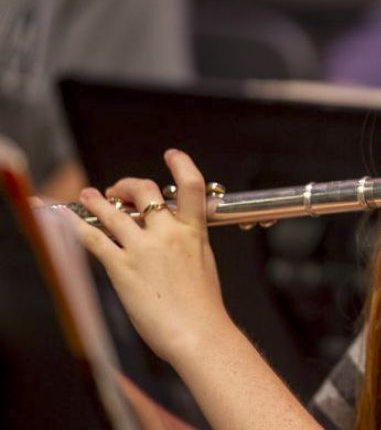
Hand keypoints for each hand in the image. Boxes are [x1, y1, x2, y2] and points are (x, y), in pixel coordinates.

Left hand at [63, 149, 233, 363]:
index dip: (181, 164)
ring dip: (96, 200)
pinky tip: (69, 219)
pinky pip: (94, 239)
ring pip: (113, 212)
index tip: (172, 156)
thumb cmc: (203, 306)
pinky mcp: (122, 267)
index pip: (191, 186)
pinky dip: (77, 226)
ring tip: (88, 196)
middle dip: (128, 186)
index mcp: (194, 232)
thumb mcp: (204, 263)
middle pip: (145, 192)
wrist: (197, 331)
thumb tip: (174, 236)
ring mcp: (143, 249)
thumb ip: (188, 243)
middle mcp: (167, 234)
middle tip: (118, 192)